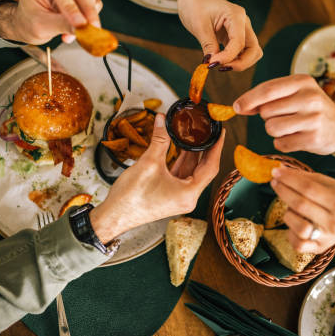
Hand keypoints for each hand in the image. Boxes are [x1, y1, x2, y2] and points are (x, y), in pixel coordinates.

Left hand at [0, 0, 101, 43]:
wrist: (31, 20)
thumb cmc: (31, 21)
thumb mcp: (41, 27)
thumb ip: (62, 25)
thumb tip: (83, 28)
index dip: (70, 5)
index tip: (79, 24)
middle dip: (87, 10)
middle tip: (92, 29)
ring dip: (87, 16)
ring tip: (72, 33)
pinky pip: (94, 0)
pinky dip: (90, 16)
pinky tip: (77, 25)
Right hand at [90, 114, 224, 242]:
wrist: (114, 216)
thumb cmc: (130, 197)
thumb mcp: (148, 163)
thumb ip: (159, 139)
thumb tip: (162, 119)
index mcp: (189, 194)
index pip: (211, 167)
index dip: (217, 147)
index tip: (220, 132)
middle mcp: (188, 198)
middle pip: (203, 169)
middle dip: (206, 148)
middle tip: (209, 130)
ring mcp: (179, 198)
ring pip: (192, 171)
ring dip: (193, 154)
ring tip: (196, 134)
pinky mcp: (170, 195)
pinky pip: (181, 175)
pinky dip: (182, 161)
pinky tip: (182, 147)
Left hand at [178, 0, 261, 70]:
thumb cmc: (195, 5)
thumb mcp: (199, 25)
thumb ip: (208, 44)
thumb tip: (212, 63)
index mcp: (236, 16)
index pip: (239, 43)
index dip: (227, 57)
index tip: (211, 64)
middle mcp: (243, 23)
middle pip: (254, 49)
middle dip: (241, 63)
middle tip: (220, 68)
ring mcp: (242, 30)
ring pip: (251, 53)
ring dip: (239, 63)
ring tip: (220, 66)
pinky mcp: (236, 36)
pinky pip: (242, 52)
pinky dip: (234, 60)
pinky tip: (219, 61)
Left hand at [233, 74, 334, 153]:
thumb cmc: (312, 107)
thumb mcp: (295, 92)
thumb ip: (268, 97)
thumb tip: (239, 106)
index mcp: (303, 82)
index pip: (268, 90)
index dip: (248, 99)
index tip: (237, 107)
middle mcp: (310, 98)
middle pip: (266, 111)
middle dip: (267, 117)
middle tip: (283, 116)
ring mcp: (313, 120)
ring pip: (271, 128)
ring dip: (274, 131)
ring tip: (289, 127)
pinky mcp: (314, 140)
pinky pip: (281, 144)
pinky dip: (283, 143)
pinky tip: (296, 138)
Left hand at [270, 166, 334, 254]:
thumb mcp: (333, 184)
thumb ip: (307, 177)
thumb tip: (282, 170)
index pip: (308, 188)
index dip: (289, 179)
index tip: (276, 172)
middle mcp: (334, 221)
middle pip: (300, 205)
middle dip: (283, 191)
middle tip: (275, 181)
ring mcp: (327, 237)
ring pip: (297, 225)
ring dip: (288, 212)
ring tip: (293, 206)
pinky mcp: (320, 248)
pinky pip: (297, 244)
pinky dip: (290, 232)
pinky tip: (295, 222)